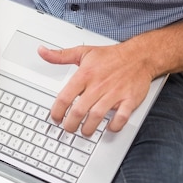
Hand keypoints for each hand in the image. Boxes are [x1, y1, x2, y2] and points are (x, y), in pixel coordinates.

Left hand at [39, 44, 154, 134]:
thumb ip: (60, 55)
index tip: (55, 118)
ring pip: (97, 116)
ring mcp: (114, 93)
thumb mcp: (82, 52)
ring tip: (85, 131)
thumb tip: (42, 51)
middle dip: (70, 124)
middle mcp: (98, 85)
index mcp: (85, 75)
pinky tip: (109, 127)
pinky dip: (114, 125)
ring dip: (88, 128)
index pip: (64, 97)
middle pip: (78, 111)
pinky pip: (121, 117)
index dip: (56, 112)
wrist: (140, 55)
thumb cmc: (111, 56)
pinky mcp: (129, 99)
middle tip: (69, 128)